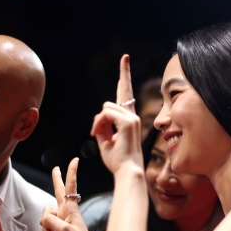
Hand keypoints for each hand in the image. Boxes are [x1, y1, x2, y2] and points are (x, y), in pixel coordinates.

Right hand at [41, 158, 97, 230]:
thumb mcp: (64, 230)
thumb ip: (51, 220)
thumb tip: (45, 218)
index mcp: (71, 209)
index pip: (70, 186)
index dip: (71, 173)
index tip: (75, 160)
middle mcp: (67, 211)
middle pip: (59, 191)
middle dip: (56, 180)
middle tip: (55, 168)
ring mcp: (63, 219)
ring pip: (47, 212)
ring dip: (44, 221)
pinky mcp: (59, 228)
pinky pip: (46, 223)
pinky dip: (45, 229)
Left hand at [90, 54, 143, 175]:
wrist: (127, 171)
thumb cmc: (118, 160)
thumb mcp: (105, 141)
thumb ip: (102, 126)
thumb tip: (99, 116)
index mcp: (129, 119)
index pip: (126, 94)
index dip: (125, 75)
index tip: (125, 58)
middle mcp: (132, 116)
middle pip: (117, 95)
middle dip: (114, 91)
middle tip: (117, 77)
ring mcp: (132, 118)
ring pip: (105, 108)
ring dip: (97, 123)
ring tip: (97, 136)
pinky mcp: (128, 122)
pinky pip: (105, 114)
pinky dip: (98, 125)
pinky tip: (97, 134)